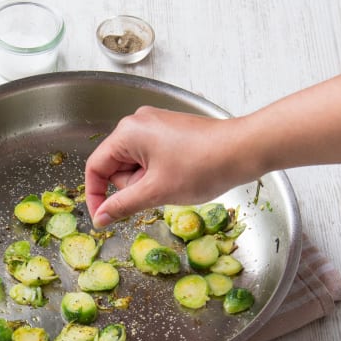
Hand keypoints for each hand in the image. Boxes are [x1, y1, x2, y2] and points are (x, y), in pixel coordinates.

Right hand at [84, 106, 259, 227]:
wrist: (244, 150)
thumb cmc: (202, 167)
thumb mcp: (155, 192)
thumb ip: (122, 205)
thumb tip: (100, 218)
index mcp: (127, 132)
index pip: (95, 167)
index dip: (96, 196)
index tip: (103, 218)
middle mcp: (138, 122)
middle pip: (116, 165)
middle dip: (132, 186)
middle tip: (157, 193)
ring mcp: (155, 124)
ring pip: (135, 164)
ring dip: (147, 181)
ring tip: (173, 183)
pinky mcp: (170, 131)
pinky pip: (151, 157)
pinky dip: (159, 173)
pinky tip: (179, 176)